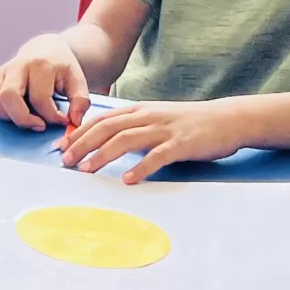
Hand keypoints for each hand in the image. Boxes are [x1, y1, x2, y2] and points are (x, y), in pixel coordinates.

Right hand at [0, 34, 90, 132]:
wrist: (45, 49)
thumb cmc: (62, 68)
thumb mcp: (78, 80)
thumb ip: (81, 100)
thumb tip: (74, 121)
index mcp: (40, 65)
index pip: (40, 99)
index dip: (52, 117)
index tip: (62, 120)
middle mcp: (17, 66)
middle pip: (8, 96)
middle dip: (23, 119)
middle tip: (39, 126)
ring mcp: (1, 71)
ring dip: (5, 115)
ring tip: (23, 118)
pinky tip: (11, 112)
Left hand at [60, 99, 253, 183]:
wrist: (228, 119)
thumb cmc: (190, 123)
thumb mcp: (157, 119)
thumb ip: (134, 128)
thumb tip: (108, 143)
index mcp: (140, 110)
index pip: (101, 118)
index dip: (79, 132)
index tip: (61, 146)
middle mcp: (148, 116)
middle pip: (107, 128)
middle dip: (83, 144)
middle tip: (66, 161)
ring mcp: (164, 129)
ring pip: (126, 139)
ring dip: (103, 155)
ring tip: (87, 170)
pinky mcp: (182, 144)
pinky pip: (157, 156)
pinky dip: (141, 167)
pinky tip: (128, 179)